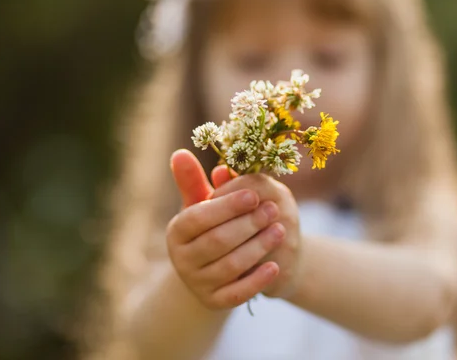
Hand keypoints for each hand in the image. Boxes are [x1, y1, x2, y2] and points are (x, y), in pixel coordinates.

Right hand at [166, 150, 285, 309]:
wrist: (215, 268)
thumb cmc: (213, 226)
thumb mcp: (204, 204)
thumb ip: (194, 180)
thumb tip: (180, 153)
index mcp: (176, 231)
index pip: (198, 217)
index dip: (227, 206)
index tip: (254, 195)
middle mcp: (181, 260)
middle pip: (216, 241)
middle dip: (247, 224)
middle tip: (272, 210)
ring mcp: (197, 284)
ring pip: (230, 266)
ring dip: (257, 247)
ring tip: (279, 230)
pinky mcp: (214, 302)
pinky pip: (237, 294)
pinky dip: (257, 280)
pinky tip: (275, 265)